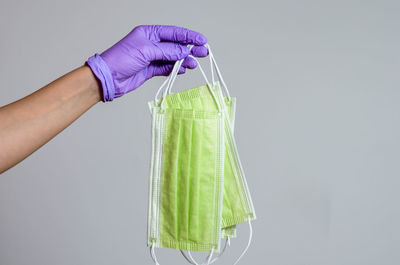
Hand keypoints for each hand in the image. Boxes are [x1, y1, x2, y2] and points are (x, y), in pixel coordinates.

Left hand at [87, 25, 207, 100]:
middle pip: (175, 45)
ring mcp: (152, 57)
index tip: (201, 40)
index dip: (188, 36)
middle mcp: (151, 44)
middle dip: (190, 48)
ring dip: (184, 60)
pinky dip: (176, 69)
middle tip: (203, 52)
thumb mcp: (146, 51)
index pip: (173, 32)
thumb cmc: (121, 59)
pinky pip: (167, 68)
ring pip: (173, 57)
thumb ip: (167, 51)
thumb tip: (184, 51)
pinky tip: (183, 69)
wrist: (108, 78)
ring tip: (194, 64)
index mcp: (149, 33)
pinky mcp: (151, 70)